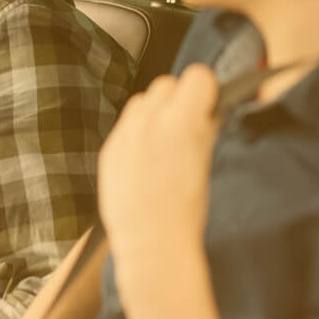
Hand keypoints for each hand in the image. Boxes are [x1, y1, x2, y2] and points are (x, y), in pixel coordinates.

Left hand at [98, 64, 219, 272]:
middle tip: (186, 125)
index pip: (197, 76)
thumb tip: (209, 107)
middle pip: (166, 83)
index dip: (205, 91)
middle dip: (178, 98)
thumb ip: (205, 126)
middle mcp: (149, 120)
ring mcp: (125, 133)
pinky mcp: (109, 147)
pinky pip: (126, 125)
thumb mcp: (207, 161)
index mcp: (181, 122)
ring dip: (155, 112)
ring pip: (142, 100)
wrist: (150, 241)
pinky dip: (137, 132)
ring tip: (165, 142)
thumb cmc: (186, 209)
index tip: (208, 105)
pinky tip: (146, 159)